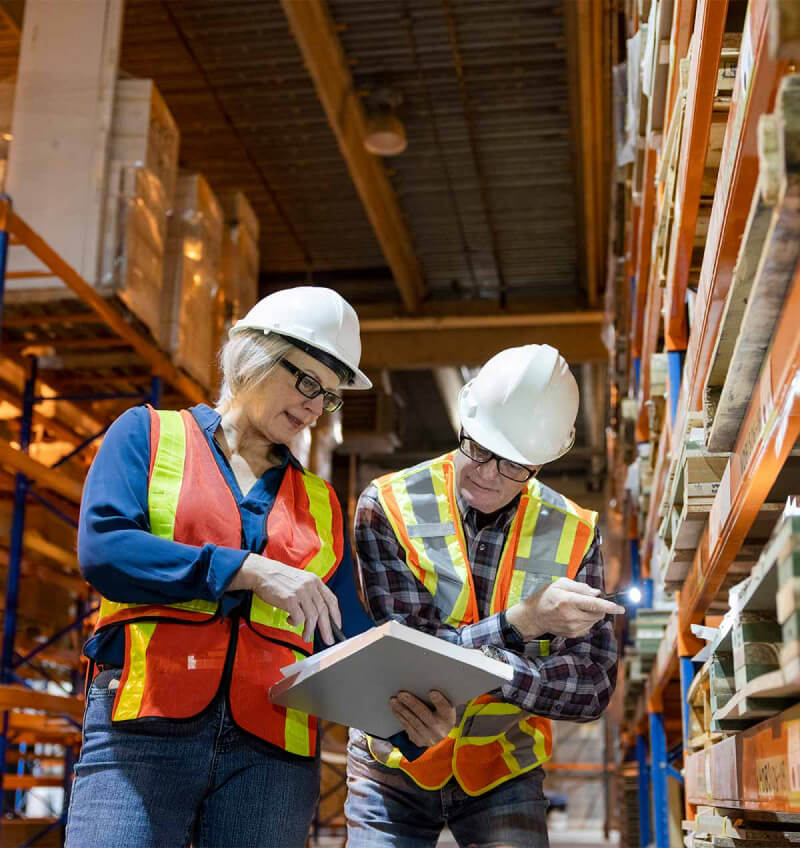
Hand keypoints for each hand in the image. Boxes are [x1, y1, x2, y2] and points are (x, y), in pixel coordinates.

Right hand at [228, 553, 341, 644]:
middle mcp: (310, 586)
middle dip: (327, 628)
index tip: (337, 626)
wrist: (262, 572)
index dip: (336, 615)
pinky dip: (295, 624)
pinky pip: (298, 618)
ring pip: (312, 617)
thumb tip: (319, 613)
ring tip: (306, 637)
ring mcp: (300, 592)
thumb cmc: (279, 578)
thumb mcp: (300, 580)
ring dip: (309, 630)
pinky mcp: (289, 600)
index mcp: (314, 581)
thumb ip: (311, 593)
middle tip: (328, 640)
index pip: (331, 599)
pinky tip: (289, 621)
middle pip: (324, 611)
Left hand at [390, 690, 455, 747]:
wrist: (440, 734)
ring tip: (393, 700)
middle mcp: (440, 730)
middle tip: (401, 694)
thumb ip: (437, 699)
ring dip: (401, 710)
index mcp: (449, 717)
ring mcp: (429, 738)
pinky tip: (395, 710)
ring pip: (413, 722)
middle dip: (411, 704)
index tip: (432, 692)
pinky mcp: (419, 742)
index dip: (439, 700)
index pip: (445, 708)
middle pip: (424, 715)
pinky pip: (408, 728)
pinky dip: (400, 718)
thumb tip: (424, 688)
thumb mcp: (444, 706)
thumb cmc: (440, 714)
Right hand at [506, 577, 624, 639]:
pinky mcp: (573, 634)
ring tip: (577, 608)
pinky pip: (589, 626)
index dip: (609, 606)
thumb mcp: (561, 584)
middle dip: (599, 607)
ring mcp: (572, 627)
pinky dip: (586, 620)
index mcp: (568, 601)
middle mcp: (571, 616)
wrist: (534, 616)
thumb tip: (597, 593)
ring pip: (594, 620)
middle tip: (588, 601)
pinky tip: (574, 616)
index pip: (594, 604)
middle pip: (598, 613)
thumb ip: (580, 587)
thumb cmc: (547, 597)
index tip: (621, 608)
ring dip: (592, 613)